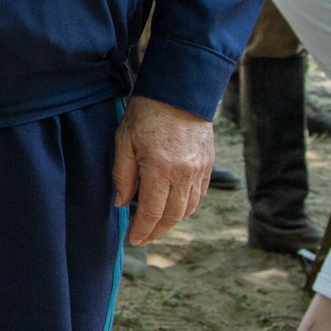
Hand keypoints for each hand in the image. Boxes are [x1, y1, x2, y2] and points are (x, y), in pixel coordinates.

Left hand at [112, 95, 213, 245]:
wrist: (178, 91)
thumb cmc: (146, 113)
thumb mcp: (124, 141)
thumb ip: (122, 175)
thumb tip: (122, 204)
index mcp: (161, 168)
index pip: (152, 212)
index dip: (142, 230)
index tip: (133, 240)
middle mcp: (184, 174)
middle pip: (172, 216)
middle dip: (156, 231)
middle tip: (143, 238)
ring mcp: (200, 171)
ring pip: (188, 209)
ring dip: (172, 222)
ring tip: (156, 226)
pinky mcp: (208, 165)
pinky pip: (199, 196)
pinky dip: (186, 207)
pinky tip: (173, 208)